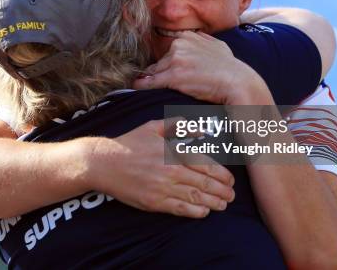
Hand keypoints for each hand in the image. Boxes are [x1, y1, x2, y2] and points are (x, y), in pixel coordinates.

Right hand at [85, 118, 234, 218]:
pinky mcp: (154, 202)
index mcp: (174, 153)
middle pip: (205, 184)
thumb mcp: (154, 127)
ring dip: (213, 202)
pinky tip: (204, 212)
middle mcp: (171, 171)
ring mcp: (163, 188)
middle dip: (222, 191)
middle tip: (232, 196)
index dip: (222, 175)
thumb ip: (178, 125)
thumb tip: (200, 130)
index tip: (231, 180)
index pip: (206, 166)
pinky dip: (195, 211)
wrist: (105, 163)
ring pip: (196, 198)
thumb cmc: (130, 143)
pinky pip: (180, 209)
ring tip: (223, 205)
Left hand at [133, 31, 270, 104]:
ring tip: (158, 90)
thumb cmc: (230, 67)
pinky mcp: (173, 76)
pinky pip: (151, 82)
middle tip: (171, 85)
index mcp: (188, 36)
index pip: (169, 51)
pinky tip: (135, 87)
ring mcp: (176, 60)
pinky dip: (142, 85)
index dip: (168, 64)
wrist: (237, 82)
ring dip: (154, 81)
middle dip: (162, 73)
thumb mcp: (217, 46)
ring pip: (155, 72)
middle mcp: (179, 45)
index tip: (164, 71)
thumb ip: (203, 41)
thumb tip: (196, 38)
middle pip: (160, 62)